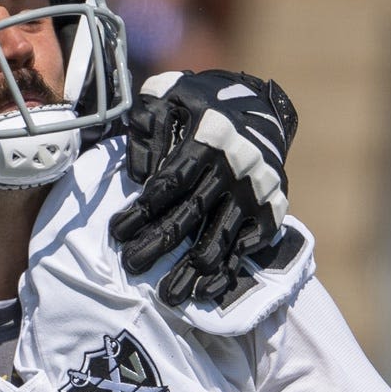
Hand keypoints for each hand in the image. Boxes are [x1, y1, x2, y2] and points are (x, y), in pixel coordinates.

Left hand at [110, 69, 297, 305]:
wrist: (258, 107)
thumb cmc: (199, 104)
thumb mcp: (168, 95)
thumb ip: (148, 124)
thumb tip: (137, 173)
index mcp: (211, 136)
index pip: (172, 180)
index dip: (143, 209)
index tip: (117, 232)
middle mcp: (239, 165)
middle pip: (193, 213)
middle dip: (160, 242)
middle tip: (132, 266)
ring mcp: (258, 190)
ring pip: (222, 237)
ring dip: (194, 269)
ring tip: (169, 296)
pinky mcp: (274, 208)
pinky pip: (250, 246)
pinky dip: (229, 270)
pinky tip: (205, 290)